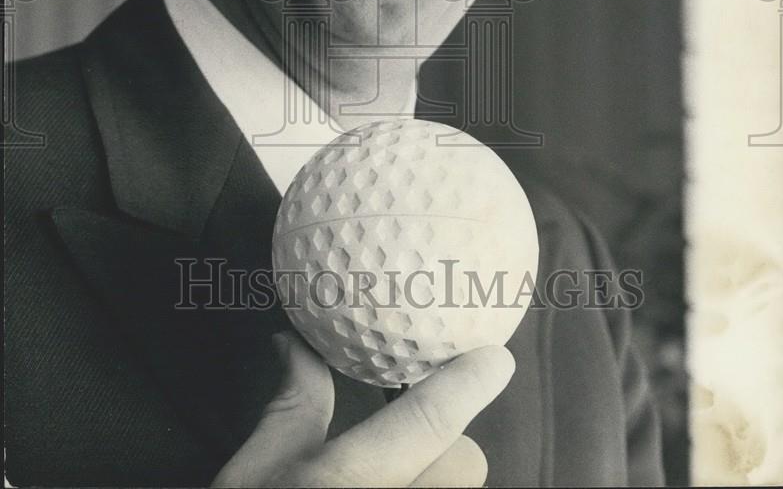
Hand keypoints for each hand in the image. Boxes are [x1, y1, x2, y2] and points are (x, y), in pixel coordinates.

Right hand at [212, 331, 514, 487]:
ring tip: (396, 485)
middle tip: (404, 452)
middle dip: (443, 448)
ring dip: (437, 483)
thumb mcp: (253, 473)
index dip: (467, 383)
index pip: (427, 421)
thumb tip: (296, 342)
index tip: (493, 358)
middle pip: (462, 464)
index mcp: (347, 481)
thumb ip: (293, 405)